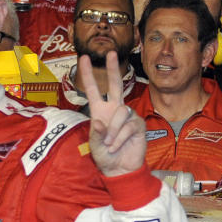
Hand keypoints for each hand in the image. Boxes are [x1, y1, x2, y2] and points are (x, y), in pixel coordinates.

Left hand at [80, 50, 145, 176]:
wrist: (119, 169)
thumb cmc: (105, 156)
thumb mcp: (94, 144)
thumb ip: (96, 132)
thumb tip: (100, 121)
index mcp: (99, 111)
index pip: (93, 89)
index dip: (88, 74)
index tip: (83, 58)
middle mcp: (114, 110)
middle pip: (115, 85)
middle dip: (112, 69)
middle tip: (111, 52)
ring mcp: (127, 116)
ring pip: (120, 112)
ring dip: (113, 131)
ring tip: (109, 144)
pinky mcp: (138, 124)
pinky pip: (129, 125)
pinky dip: (120, 137)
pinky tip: (118, 146)